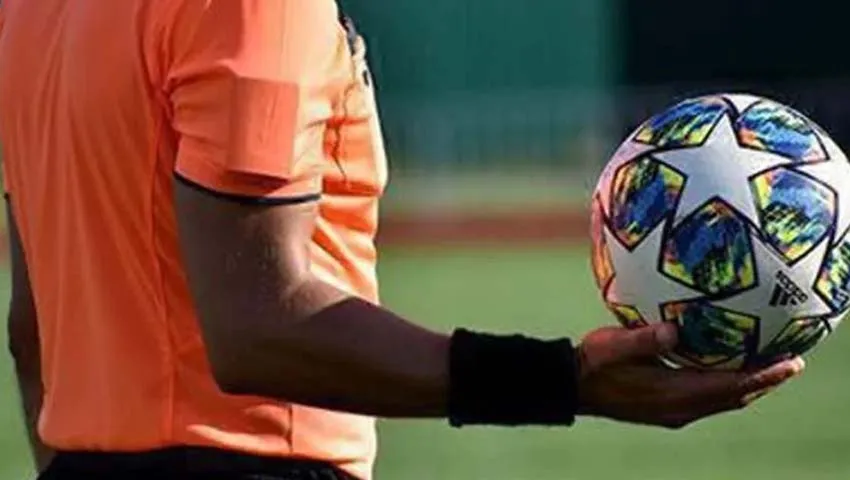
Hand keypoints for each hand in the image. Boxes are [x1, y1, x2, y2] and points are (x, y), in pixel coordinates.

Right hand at [576, 323, 804, 428]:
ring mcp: (673, 412)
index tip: (788, 362)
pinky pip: (709, 399)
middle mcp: (678, 409)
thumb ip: (643, 338)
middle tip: (793, 362)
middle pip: (734, 397)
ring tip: (772, 367)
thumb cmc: (590, 361)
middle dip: (765, 382)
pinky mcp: (667, 408)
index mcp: (670, 395)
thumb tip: (673, 329)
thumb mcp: (612, 345)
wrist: (571, 385)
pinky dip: (729, 386)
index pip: (727, 387)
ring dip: (750, 385)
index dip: (761, 376)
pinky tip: (732, 369)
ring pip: (724, 401)